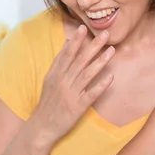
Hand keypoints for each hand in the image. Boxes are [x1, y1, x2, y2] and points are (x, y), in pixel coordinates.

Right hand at [31, 25, 114, 142]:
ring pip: (87, 74)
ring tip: (112, 50)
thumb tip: (67, 43)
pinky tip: (111, 77)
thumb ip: (59, 62)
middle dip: (93, 46)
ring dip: (100, 61)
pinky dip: (101, 85)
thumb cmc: (48, 102)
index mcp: (55, 74)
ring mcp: (71, 94)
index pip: (67, 54)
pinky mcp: (77, 107)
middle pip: (80, 60)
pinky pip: (91, 94)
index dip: (75, 41)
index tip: (83, 27)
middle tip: (105, 34)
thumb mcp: (49, 80)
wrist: (42, 127)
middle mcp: (63, 81)